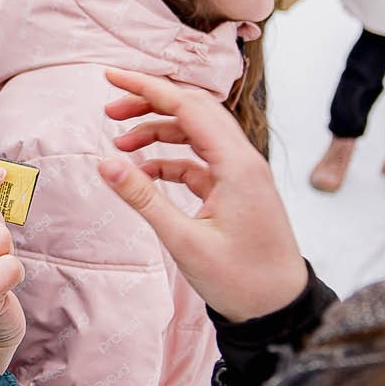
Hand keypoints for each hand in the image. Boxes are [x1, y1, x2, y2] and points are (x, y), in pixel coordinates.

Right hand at [97, 68, 306, 321]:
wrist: (279, 310)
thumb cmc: (240, 280)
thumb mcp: (184, 241)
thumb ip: (144, 198)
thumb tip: (105, 163)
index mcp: (237, 165)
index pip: (188, 106)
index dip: (147, 87)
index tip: (110, 75)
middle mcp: (243, 161)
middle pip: (194, 110)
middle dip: (150, 103)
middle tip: (109, 109)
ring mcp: (241, 175)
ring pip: (196, 133)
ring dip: (158, 131)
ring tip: (119, 143)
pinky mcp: (235, 190)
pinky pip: (199, 160)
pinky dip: (169, 159)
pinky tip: (143, 172)